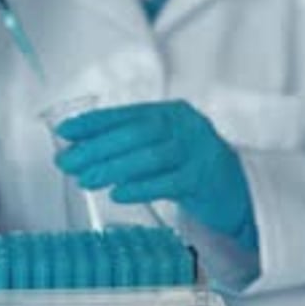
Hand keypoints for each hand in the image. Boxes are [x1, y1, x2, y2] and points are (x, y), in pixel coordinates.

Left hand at [54, 100, 257, 251]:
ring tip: (85, 179)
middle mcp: (186, 125)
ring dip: (111, 168)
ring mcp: (198, 150)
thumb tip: (80, 150)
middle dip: (96, 147)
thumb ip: (132, 143)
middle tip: (68, 161)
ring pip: (148, 156)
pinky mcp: (204, 179)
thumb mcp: (165, 145)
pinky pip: (167, 182)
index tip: (66, 131)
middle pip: (135, 133)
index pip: (127, 113)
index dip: (94, 122)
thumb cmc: (192, 167)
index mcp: (171, 112)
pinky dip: (139, 187)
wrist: (238, 192)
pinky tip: (117, 193)